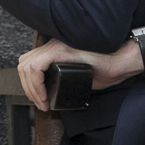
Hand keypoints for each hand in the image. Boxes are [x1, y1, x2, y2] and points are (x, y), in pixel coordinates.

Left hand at [17, 38, 142, 111]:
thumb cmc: (105, 66)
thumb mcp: (76, 72)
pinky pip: (36, 67)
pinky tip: (45, 95)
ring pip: (26, 65)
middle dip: (27, 87)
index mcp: (56, 47)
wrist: (120, 60)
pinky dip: (36, 84)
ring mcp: (57, 44)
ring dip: (30, 88)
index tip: (39, 98)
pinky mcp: (61, 50)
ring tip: (42, 101)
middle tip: (39, 102)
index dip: (28, 83)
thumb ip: (61, 74)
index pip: (29, 61)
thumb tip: (49, 90)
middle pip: (24, 63)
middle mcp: (54, 43)